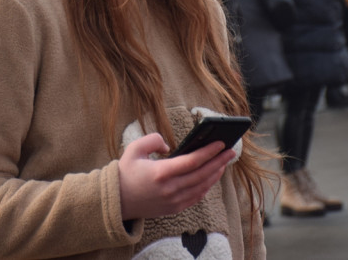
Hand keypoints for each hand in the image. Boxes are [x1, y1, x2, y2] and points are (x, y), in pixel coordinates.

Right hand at [118, 132, 235, 220]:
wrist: (117, 201)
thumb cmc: (126, 172)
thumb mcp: (134, 149)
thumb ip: (152, 140)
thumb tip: (168, 145)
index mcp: (160, 173)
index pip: (192, 162)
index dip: (208, 152)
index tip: (221, 144)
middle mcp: (169, 189)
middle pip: (202, 174)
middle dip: (219, 161)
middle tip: (231, 151)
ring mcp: (173, 201)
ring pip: (202, 187)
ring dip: (215, 174)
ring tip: (224, 162)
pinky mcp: (173, 208)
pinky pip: (196, 197)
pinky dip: (207, 186)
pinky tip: (212, 176)